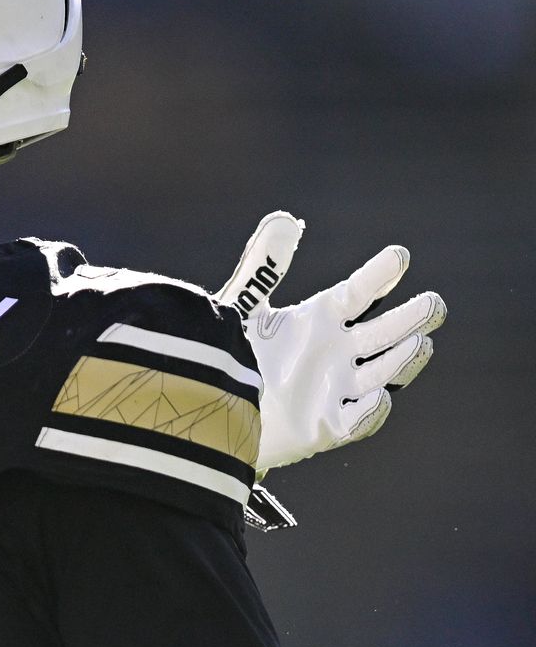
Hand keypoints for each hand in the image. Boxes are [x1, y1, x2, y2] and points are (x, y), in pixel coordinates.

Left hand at [215, 212, 445, 469]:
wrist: (213, 411)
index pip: (359, 293)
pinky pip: (356, 421)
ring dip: (401, 361)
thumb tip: (285, 219)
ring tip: (419, 344)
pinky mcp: (326, 426)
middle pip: (384, 333)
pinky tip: (381, 397)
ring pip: (381, 374)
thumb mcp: (243, 309)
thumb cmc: (232, 356)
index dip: (378, 276)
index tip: (398, 256)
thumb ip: (263, 269)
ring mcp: (337, 390)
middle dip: (410, 320)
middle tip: (434, 304)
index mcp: (321, 320)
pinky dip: (370, 411)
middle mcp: (338, 353)